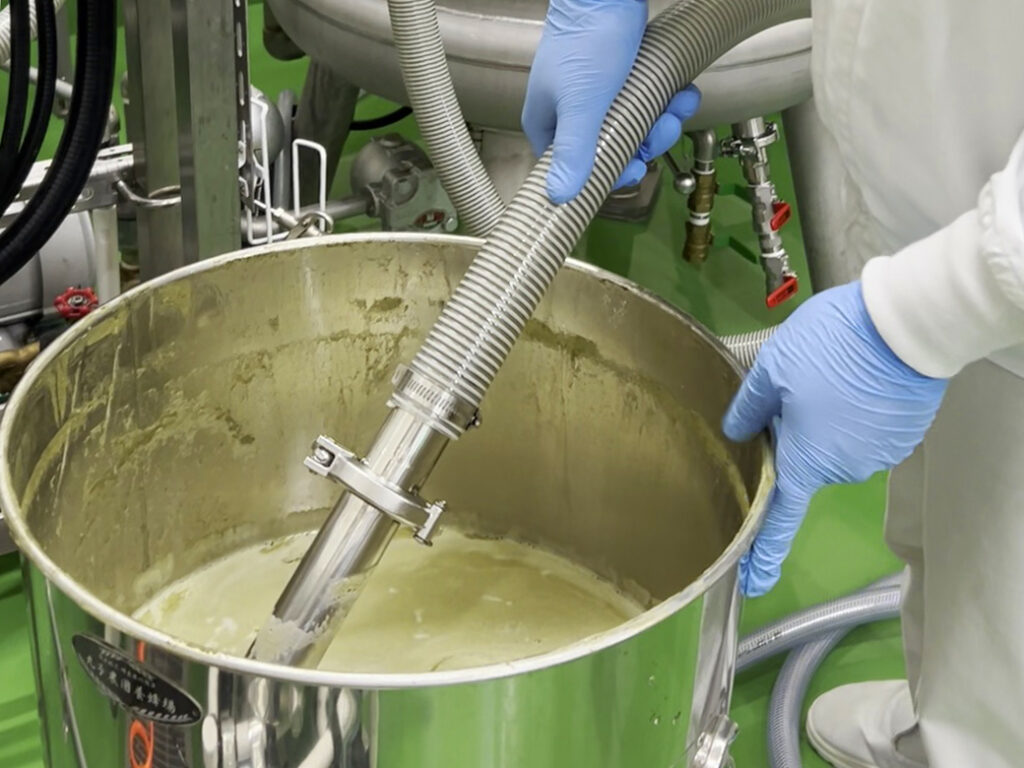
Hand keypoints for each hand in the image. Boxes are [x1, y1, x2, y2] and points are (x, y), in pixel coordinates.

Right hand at [521, 0, 700, 203]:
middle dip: (645, 144)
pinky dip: (669, 101)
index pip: (574, 170)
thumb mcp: (579, 106)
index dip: (608, 175)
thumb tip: (559, 195)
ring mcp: (600, 97)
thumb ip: (572, 152)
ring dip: (663, 122)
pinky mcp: (625, 79)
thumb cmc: (586, 39)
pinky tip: (680, 93)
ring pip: (636, 128)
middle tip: (659, 130)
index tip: (632, 171)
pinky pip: (648, 103)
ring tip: (675, 106)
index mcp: (550, 125)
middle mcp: (572, 114)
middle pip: (613, 152)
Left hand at [722, 282, 947, 596]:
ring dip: (829, 418)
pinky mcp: (903, 435)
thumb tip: (735, 432)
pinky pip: (868, 430)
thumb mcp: (773, 368)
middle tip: (795, 387)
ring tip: (831, 374)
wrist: (903, 326)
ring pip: (838, 442)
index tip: (753, 582)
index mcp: (805, 461)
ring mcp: (878, 454)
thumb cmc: (830, 347)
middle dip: (798, 432)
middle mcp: (843, 469)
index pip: (779, 518)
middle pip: (808, 459)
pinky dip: (858, 411)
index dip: (764, 552)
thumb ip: (749, 407)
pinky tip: (857, 378)